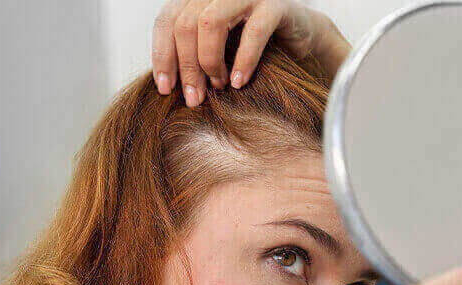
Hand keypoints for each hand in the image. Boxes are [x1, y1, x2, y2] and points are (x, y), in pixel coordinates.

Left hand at [151, 0, 349, 106]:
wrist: (299, 35)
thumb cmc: (250, 45)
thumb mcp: (215, 46)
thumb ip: (189, 53)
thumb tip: (164, 84)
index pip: (166, 21)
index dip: (162, 55)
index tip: (165, 88)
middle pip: (185, 25)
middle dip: (186, 66)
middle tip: (194, 98)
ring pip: (209, 23)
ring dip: (209, 62)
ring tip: (219, 86)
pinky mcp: (274, 6)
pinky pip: (253, 32)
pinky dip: (243, 61)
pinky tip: (239, 82)